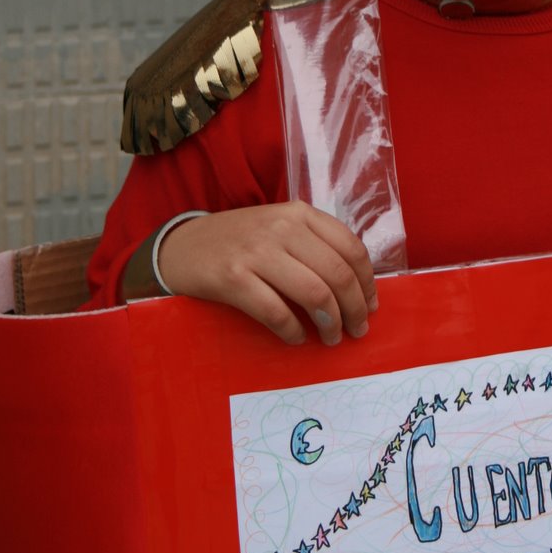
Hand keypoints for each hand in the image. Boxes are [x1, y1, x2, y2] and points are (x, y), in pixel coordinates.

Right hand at [156, 202, 376, 345]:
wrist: (181, 248)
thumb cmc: (239, 242)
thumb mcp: (279, 228)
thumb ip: (314, 245)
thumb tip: (357, 287)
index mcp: (299, 214)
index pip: (350, 247)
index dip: (366, 282)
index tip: (370, 305)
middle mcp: (281, 227)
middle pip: (337, 274)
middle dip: (354, 309)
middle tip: (356, 330)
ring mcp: (256, 251)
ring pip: (314, 293)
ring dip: (330, 324)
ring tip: (331, 338)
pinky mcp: (232, 278)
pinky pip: (276, 312)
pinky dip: (293, 332)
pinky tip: (296, 338)